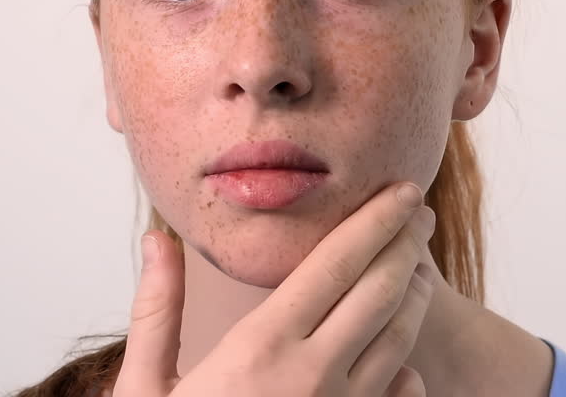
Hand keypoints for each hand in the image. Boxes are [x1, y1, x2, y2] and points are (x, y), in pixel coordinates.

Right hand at [110, 181, 437, 396]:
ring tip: (418, 264)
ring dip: (415, 293)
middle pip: (382, 291)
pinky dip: (406, 364)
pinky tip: (401, 347)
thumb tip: (158, 236)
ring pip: (400, 338)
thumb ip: (159, 310)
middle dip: (408, 243)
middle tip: (421, 213)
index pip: (336, 263)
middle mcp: (311, 376)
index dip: (377, 220)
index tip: (403, 190)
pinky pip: (398, 394)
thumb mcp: (145, 389)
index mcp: (260, 348)